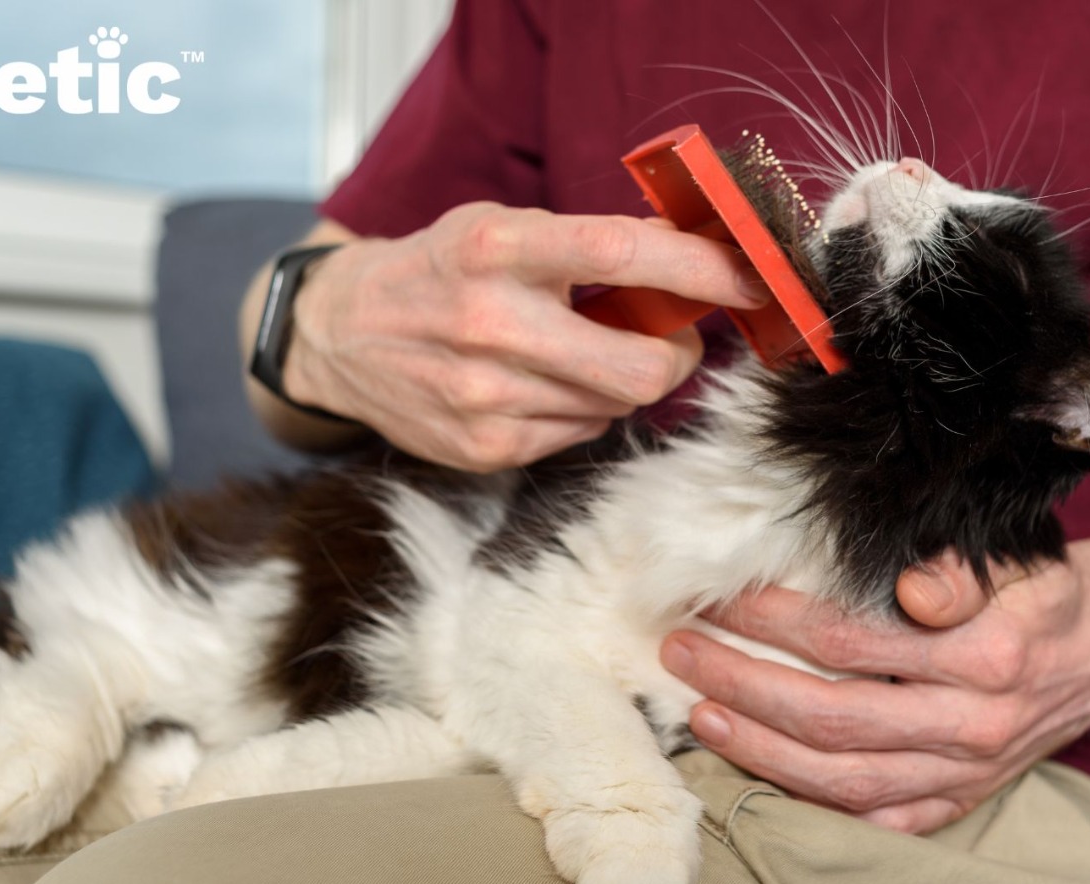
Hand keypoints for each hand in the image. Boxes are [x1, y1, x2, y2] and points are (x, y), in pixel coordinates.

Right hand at [282, 202, 768, 470]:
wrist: (339, 335)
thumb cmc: (438, 270)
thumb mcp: (501, 228)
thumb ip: (589, 243)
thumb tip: (693, 256)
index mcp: (497, 249)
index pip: (623, 253)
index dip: (701, 269)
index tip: (750, 279)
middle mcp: (490, 324)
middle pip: (643, 368)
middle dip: (680, 356)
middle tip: (676, 337)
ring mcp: (486, 397)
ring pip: (618, 405)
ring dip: (625, 380)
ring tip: (585, 352)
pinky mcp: (485, 449)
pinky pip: (581, 434)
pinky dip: (583, 409)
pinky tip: (545, 384)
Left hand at [660, 534, 1089, 833]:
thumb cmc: (1048, 588)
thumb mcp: (1017, 556)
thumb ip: (958, 570)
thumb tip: (909, 587)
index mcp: (988, 654)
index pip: (852, 639)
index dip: (774, 619)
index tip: (720, 594)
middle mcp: (976, 724)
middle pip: (833, 717)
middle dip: (743, 685)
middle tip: (682, 650)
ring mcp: (968, 772)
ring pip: (844, 779)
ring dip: (760, 750)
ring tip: (700, 713)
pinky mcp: (964, 799)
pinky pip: (882, 820)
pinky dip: (818, 806)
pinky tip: (762, 777)